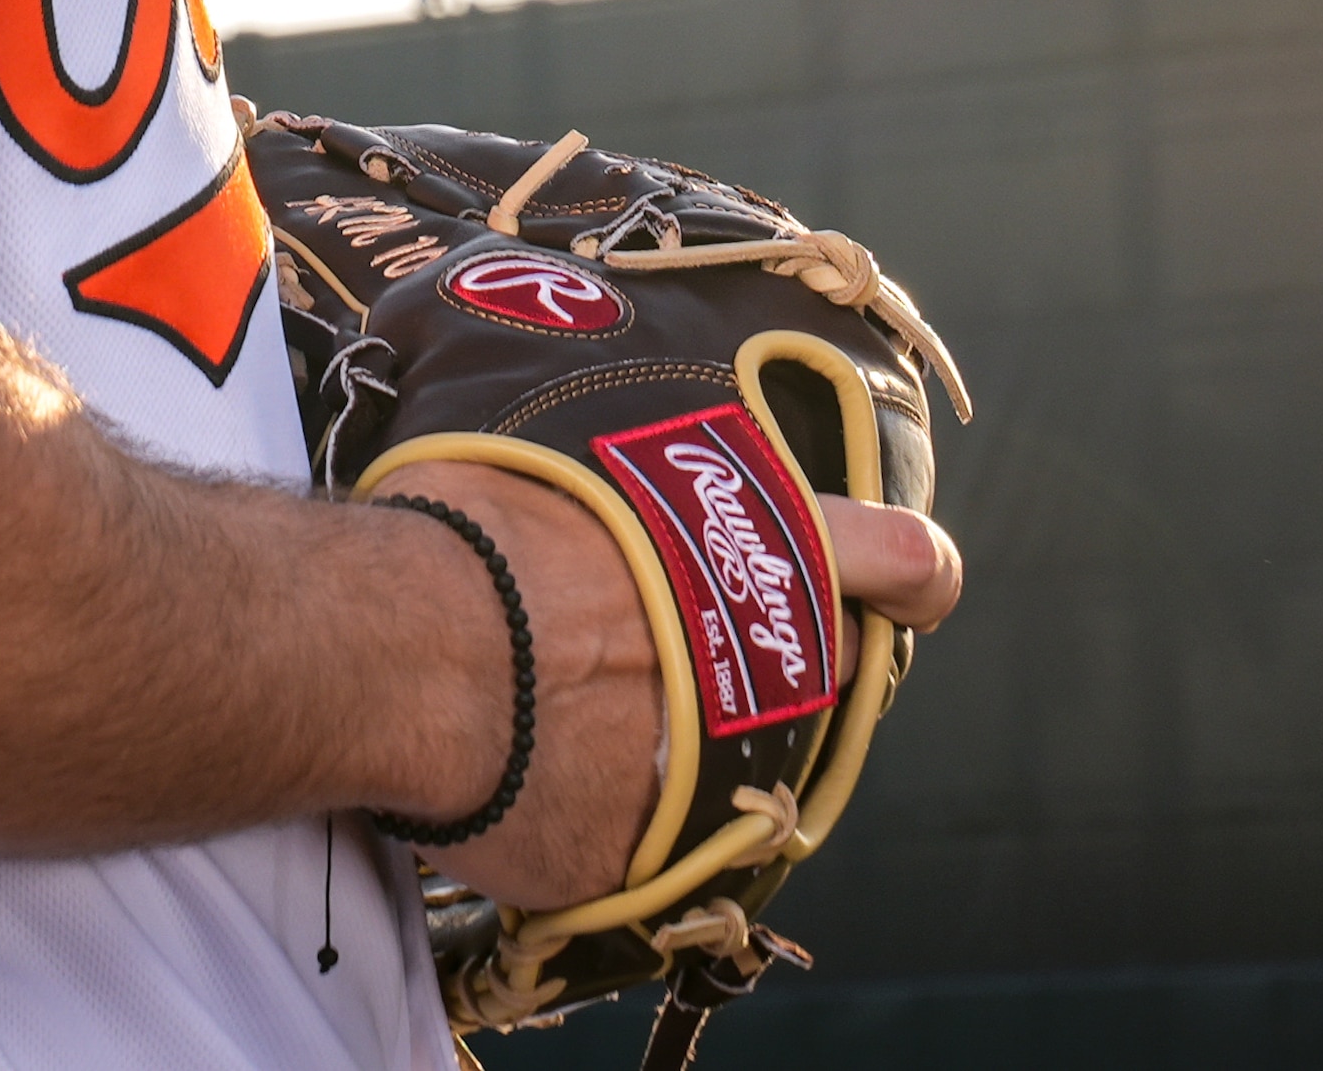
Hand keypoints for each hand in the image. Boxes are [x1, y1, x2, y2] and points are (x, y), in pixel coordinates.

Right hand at [370, 471, 969, 912]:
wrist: (405, 648)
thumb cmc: (471, 531)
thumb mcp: (565, 461)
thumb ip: (623, 494)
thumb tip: (588, 499)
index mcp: (750, 556)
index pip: (891, 558)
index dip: (909, 572)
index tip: (917, 580)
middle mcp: (752, 668)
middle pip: (814, 670)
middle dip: (763, 658)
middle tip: (670, 642)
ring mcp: (702, 774)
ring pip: (727, 767)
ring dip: (668, 744)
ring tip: (568, 714)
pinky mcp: (630, 860)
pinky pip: (623, 845)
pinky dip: (578, 820)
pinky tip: (514, 782)